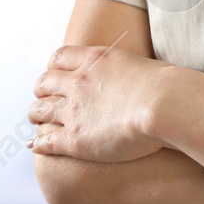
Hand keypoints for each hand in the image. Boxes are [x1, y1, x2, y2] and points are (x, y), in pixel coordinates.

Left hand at [28, 44, 171, 162]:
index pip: (60, 57)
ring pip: (40, 111)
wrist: (166, 104)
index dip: (54, 66)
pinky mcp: (74, 140)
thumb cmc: (168, 86)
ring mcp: (73, 111)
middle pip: (44, 82)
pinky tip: (34, 147)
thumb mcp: (144, 65)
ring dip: (36, 115)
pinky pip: (46, 141)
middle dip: (42, 90)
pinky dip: (38, 144)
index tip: (55, 72)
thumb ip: (131, 70)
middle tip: (44, 97)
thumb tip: (140, 77)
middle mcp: (78, 83)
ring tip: (37, 120)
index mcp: (94, 61)